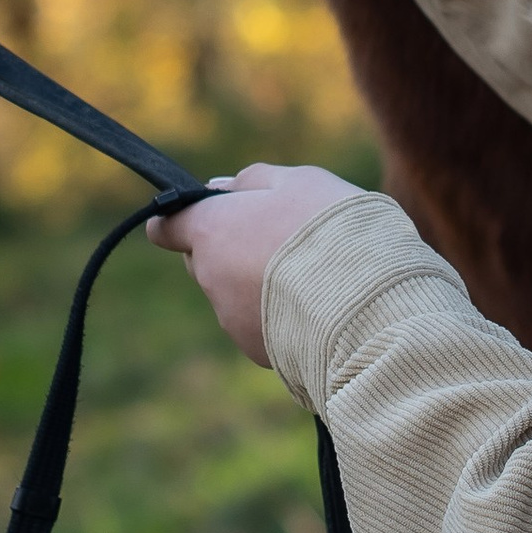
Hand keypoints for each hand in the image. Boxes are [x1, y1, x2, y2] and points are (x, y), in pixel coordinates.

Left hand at [150, 163, 363, 366]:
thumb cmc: (331, 231)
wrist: (364, 305)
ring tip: (312, 275)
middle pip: (203, 261)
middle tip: (279, 238)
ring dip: (259, 283)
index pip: (167, 227)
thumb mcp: (299, 181)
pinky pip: (260, 326)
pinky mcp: (257, 351)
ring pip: (234, 295)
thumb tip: (221, 188)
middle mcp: (211, 279)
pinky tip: (317, 305)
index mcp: (212, 231)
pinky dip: (279, 315)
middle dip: (229, 250)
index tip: (207, 214)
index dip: (182, 220)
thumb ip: (253, 181)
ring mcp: (231, 320)